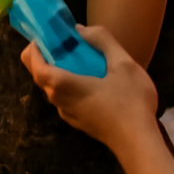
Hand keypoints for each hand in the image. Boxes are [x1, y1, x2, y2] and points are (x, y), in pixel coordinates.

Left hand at [20, 25, 158, 154]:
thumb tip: (80, 29)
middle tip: (63, 44)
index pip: (33, 62)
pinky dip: (67, 85)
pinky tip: (89, 80)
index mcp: (61, 84)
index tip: (45, 35)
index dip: (34, 47)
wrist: (140, 144)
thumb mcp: (123, 63)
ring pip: (52, 88)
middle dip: (45, 56)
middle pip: (39, 75)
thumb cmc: (130, 102)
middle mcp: (57, 100)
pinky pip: (64, 99)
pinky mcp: (78, 122)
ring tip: (78, 59)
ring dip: (57, 71)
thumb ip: (102, 41)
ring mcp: (67, 113)